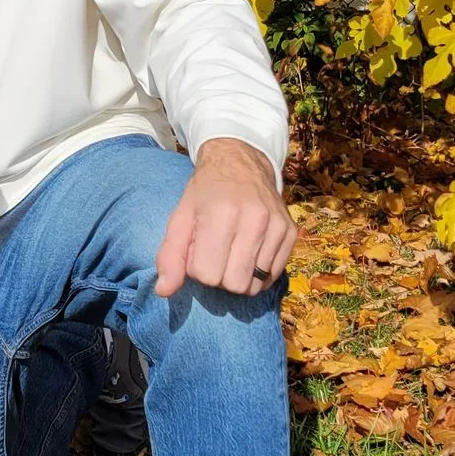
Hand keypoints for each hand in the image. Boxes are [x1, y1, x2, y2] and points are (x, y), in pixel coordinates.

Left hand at [155, 138, 294, 299]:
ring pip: (255, 286)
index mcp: (221, 215)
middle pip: (234, 284)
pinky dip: (258, 273)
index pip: (207, 274)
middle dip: (219, 276)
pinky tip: (249, 251)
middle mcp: (254, 220)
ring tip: (233, 250)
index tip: (199, 249)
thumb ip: (170, 256)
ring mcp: (277, 227)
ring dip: (239, 275)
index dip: (198, 267)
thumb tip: (163, 291)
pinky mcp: (291, 233)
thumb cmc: (206, 193)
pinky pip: (273, 277)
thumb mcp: (180, 218)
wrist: (241, 163)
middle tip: (216, 252)